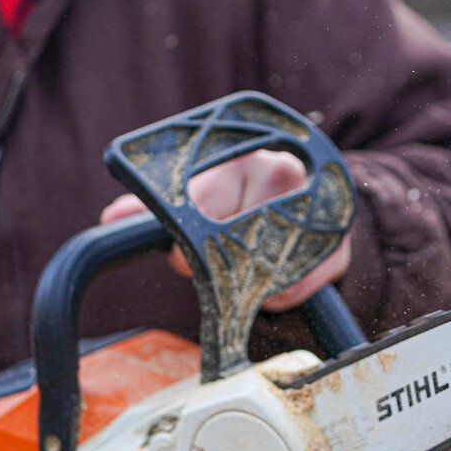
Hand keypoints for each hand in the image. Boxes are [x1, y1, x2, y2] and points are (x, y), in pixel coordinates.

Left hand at [100, 149, 351, 310]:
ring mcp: (316, 209)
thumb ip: (155, 210)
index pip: (203, 199)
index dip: (185, 236)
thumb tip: (113, 217)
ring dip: (248, 279)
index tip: (176, 254)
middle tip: (209, 265)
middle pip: (234, 235)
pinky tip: (273, 284)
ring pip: (265, 263)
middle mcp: (285, 172)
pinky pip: (298, 284)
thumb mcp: (206, 196)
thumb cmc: (248, 201)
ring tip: (246, 270)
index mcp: (246, 156)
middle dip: (214, 261)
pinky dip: (281, 294)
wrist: (314, 205)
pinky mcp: (337, 245)